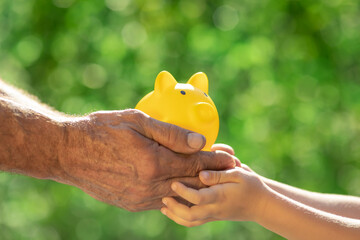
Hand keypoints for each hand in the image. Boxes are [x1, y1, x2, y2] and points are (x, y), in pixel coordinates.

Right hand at [57, 109, 239, 211]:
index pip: (196, 163)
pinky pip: (161, 199)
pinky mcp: (131, 204)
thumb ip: (171, 133)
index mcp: (154, 163)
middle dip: (212, 173)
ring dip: (195, 184)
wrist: (68, 153)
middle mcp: (149, 186)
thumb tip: (200, 141)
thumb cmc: (102, 130)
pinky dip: (175, 191)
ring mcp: (139, 198)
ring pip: (178, 193)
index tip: (232, 156)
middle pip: (191, 181)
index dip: (216, 160)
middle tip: (227, 166)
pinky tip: (180, 183)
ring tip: (208, 174)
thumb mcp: (137, 121)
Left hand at [161, 167, 267, 226]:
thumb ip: (219, 174)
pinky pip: (194, 222)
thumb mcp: (238, 174)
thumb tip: (200, 174)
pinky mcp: (213, 217)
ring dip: (174, 215)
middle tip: (164, 196)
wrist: (261, 205)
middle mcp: (215, 208)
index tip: (173, 183)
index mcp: (220, 196)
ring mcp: (213, 215)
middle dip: (174, 207)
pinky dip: (181, 218)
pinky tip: (173, 210)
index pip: (198, 198)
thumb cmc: (251, 185)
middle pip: (189, 215)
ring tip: (164, 206)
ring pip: (190, 222)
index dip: (184, 192)